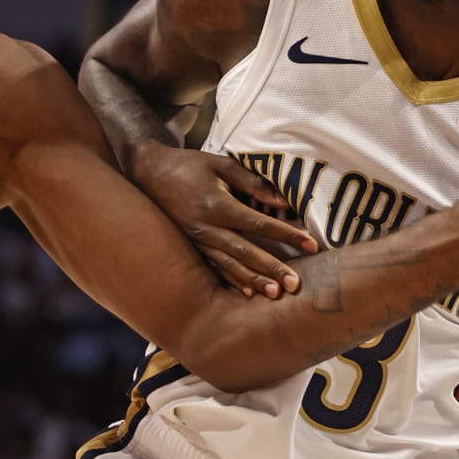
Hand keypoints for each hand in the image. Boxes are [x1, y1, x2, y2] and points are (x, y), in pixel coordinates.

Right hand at [138, 148, 319, 299]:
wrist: (148, 173)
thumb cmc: (189, 166)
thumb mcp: (221, 164)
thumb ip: (252, 183)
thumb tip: (283, 202)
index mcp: (215, 205)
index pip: (257, 223)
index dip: (286, 234)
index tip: (310, 245)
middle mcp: (205, 227)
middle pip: (245, 252)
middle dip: (272, 268)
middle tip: (296, 284)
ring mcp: (197, 240)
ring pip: (230, 265)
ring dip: (254, 280)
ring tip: (276, 294)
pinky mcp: (193, 246)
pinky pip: (215, 267)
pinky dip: (233, 280)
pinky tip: (250, 293)